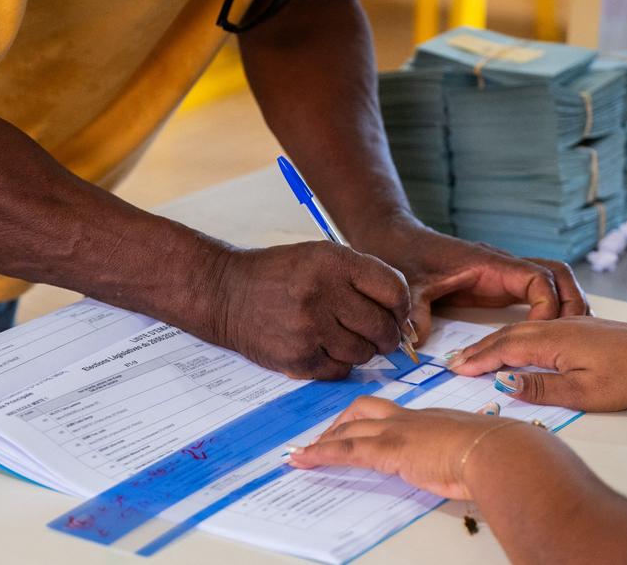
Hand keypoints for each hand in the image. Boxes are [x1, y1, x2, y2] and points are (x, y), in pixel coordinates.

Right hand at [216, 242, 410, 379]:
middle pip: (382, 327)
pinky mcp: (297, 358)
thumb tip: (401, 314)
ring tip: (345, 338)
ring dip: (363, 350)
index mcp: (333, 263)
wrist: (225, 293)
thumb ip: (362, 278)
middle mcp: (322, 294)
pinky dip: (340, 363)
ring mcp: (308, 329)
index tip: (396, 313)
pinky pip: (340, 370)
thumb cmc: (278, 274)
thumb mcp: (320, 256)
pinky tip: (326, 348)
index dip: (400, 306)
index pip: (393, 290)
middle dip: (387, 334)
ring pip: (364, 353)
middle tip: (380, 334)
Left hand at [287, 396, 519, 498]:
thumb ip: (467, 453)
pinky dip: (319, 454)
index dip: (372, 417)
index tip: (362, 427)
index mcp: (432, 418)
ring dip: (324, 441)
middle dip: (342, 423)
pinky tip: (301, 460)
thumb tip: (471, 464)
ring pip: (350, 428)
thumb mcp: (478, 450)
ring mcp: (396, 431)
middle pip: (365, 410)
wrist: (498, 452)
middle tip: (326, 439)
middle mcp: (411, 418)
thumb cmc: (498, 454)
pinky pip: (344, 450)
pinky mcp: (387, 449)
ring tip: (302, 453)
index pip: (394, 412)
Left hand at [354, 223, 588, 339]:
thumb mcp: (408, 286)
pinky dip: (552, 309)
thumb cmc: (405, 257)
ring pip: (553, 281)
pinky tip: (553, 334)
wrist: (397, 240)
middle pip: (557, 275)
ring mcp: (504, 275)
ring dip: (567, 304)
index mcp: (489, 263)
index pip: (536, 278)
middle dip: (571, 302)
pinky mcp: (500, 285)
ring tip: (572, 337)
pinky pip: (537, 293)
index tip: (539, 334)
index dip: (547, 305)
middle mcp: (503, 266)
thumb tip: (416, 342)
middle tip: (572, 338)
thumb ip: (413, 312)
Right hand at [447, 316, 626, 410]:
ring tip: (475, 352)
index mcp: (552, 341)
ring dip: (494, 341)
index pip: (504, 349)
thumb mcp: (584, 392)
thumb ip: (542, 387)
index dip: (478, 360)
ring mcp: (569, 325)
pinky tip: (514, 343)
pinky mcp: (582, 328)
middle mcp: (556, 327)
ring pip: (521, 329)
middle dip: (478, 349)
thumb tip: (504, 384)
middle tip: (454, 361)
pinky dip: (515, 336)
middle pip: (507, 335)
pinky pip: (536, 328)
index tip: (454, 369)